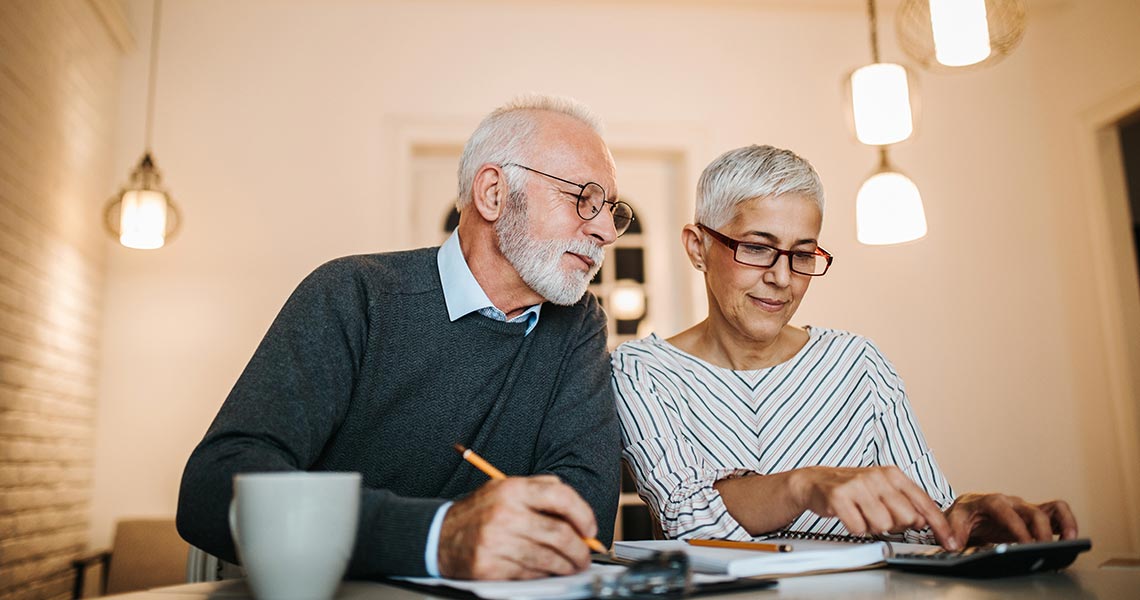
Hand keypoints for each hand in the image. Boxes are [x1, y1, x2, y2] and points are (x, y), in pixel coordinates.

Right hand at [437, 475, 597, 579]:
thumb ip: (540, 490)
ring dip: (567, 565)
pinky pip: (529, 573)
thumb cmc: (479, 513)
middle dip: (580, 549)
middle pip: (559, 533)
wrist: (438, 536)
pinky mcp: (490, 566)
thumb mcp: (505, 489)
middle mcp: (505, 513)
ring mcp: (496, 541)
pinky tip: (547, 571)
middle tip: (585, 555)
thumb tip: (577, 511)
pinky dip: (544, 574)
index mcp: (512, 489)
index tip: (590, 529)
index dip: (583, 514)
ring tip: (572, 565)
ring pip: (548, 557)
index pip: (560, 496)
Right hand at [792, 466, 957, 548]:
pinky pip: (858, 528)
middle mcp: (877, 476)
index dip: (939, 525)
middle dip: (895, 525)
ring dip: (872, 526)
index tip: (949, 541)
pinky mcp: (839, 496)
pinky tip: (849, 515)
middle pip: (906, 518)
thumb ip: (906, 503)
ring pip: (883, 525)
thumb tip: (924, 521)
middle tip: (879, 516)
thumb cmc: (853, 488)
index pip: (924, 502)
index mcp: (893, 474)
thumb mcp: (883, 489)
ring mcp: (858, 485)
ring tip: (862, 514)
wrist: (816, 481)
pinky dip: (855, 528)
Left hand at [945, 493, 1077, 545]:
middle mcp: (1012, 502)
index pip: (1005, 511)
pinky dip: (1067, 523)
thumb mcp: (953, 520)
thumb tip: (954, 544)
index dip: (1017, 527)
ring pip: (1051, 509)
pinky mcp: (1035, 516)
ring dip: (1063, 523)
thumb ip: (954, 531)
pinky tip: (1070, 539)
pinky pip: (1056, 514)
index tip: (1025, 544)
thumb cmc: (963, 514)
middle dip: (1041, 532)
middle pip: (1033, 512)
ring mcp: (1025, 508)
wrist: (969, 510)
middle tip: (1044, 550)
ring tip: (1070, 541)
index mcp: (991, 501)